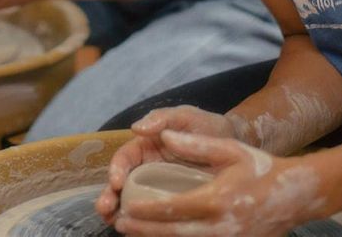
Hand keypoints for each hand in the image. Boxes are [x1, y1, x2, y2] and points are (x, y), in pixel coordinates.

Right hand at [97, 106, 249, 221]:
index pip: (124, 159)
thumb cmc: (206, 127)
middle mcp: (146, 170)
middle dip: (110, 197)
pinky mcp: (172, 204)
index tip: (115, 181)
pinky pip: (155, 215)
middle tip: (106, 209)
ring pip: (132, 203)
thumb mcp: (185, 116)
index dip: (115, 169)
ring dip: (120, 213)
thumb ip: (162, 118)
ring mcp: (157, 189)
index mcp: (145, 149)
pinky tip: (141, 232)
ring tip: (116, 224)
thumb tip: (135, 127)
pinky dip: (144, 224)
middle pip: (121, 185)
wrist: (234, 144)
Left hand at [111, 131, 319, 236]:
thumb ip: (194, 145)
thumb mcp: (229, 149)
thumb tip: (161, 136)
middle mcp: (219, 226)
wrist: (294, 196)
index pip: (172, 208)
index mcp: (215, 200)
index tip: (126, 207)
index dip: (146, 211)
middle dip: (144, 230)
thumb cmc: (260, 168)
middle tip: (119, 224)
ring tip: (133, 233)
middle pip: (173, 232)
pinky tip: (162, 236)